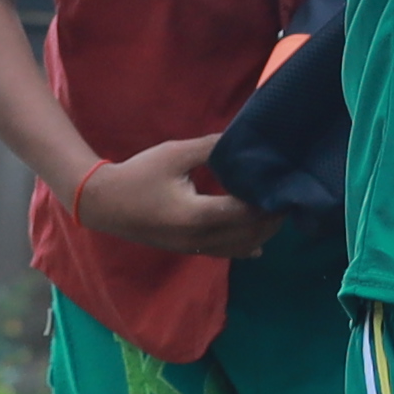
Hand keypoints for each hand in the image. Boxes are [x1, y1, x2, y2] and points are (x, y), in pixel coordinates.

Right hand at [69, 134, 277, 258]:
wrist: (104, 203)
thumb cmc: (138, 175)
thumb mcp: (175, 154)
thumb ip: (212, 148)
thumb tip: (242, 140)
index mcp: (197, 215)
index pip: (245, 212)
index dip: (268, 201)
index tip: (285, 185)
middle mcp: (199, 238)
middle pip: (248, 234)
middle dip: (271, 219)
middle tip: (289, 198)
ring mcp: (193, 248)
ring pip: (239, 247)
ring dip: (260, 233)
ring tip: (276, 214)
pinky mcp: (188, 250)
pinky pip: (224, 253)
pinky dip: (244, 246)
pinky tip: (258, 243)